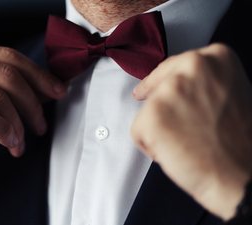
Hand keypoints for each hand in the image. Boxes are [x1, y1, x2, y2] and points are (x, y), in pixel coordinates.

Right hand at [0, 41, 66, 185]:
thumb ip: (13, 92)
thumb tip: (52, 86)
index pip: (8, 56)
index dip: (38, 75)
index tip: (59, 91)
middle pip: (6, 74)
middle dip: (31, 102)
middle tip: (41, 125)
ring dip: (17, 124)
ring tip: (19, 142)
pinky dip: (2, 130)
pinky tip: (8, 143)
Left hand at [131, 43, 251, 219]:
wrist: (244, 176)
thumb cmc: (241, 143)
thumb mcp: (231, 94)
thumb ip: (203, 83)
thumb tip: (174, 87)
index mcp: (216, 57)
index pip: (174, 66)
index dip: (164, 82)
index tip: (153, 89)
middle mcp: (192, 66)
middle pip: (157, 86)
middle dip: (162, 107)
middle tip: (179, 128)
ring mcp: (169, 91)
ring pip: (147, 110)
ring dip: (160, 129)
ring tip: (187, 143)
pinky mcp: (152, 116)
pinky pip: (137, 131)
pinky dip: (150, 145)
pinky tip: (175, 153)